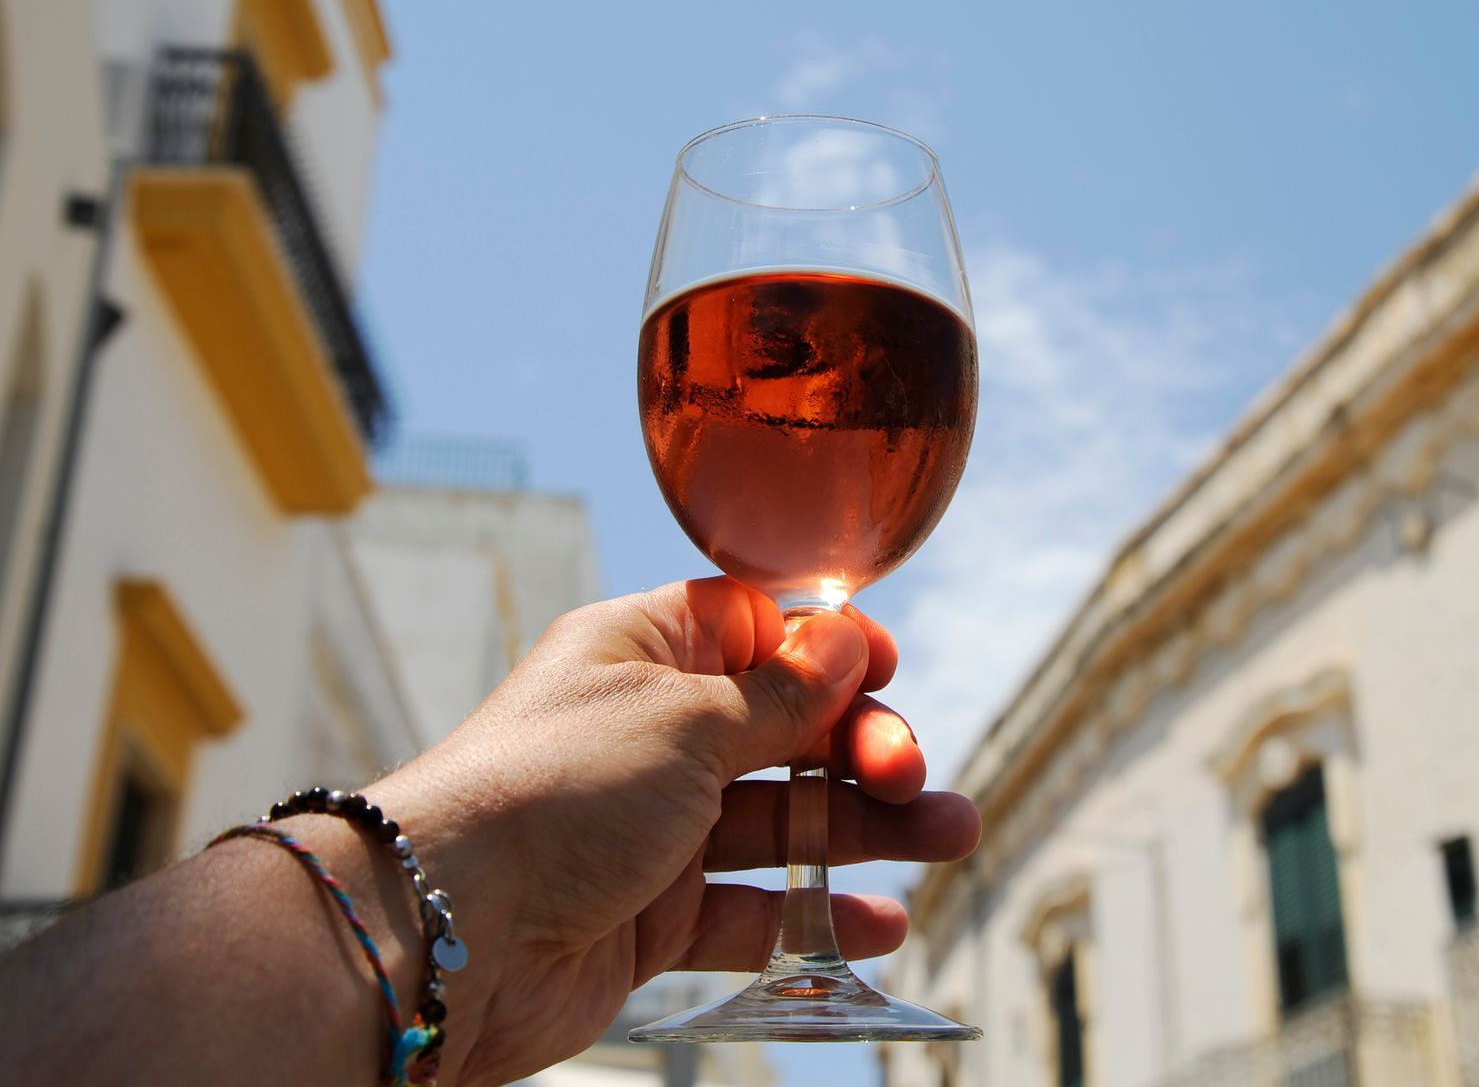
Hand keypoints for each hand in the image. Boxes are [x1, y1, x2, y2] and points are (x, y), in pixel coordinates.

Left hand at [363, 578, 979, 1085]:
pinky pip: (751, 910)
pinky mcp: (651, 916)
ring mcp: (653, 828)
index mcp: (644, 655)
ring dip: (866, 828)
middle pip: (786, 728)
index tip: (889, 666)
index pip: (755, 630)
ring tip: (952, 837)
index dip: (827, 646)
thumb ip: (781, 693)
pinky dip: (816, 914)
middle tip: (914, 774)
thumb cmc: (553, 791)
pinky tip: (879, 921)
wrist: (444, 931)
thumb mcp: (687, 720)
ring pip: (782, 819)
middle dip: (865, 745)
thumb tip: (848, 635)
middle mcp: (651, 735)